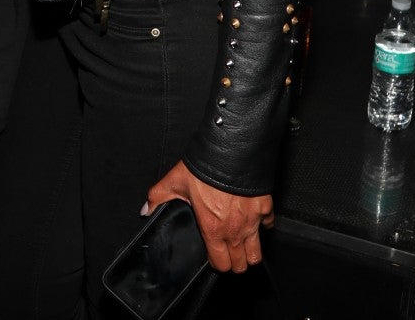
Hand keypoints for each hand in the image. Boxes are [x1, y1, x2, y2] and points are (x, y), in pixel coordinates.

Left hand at [145, 160, 272, 272]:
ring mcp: (252, 221)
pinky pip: (268, 225)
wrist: (231, 150)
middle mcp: (234, 230)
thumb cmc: (203, 167)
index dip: (216, 262)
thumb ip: (158, 198)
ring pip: (256, 254)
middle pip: (240, 265)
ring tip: (241, 242)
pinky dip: (262, 224)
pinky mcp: (265, 209)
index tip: (214, 254)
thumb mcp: (175, 181)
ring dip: (249, 251)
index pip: (221, 265)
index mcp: (213, 229)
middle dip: (234, 261)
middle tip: (227, 250)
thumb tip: (147, 210)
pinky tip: (251, 216)